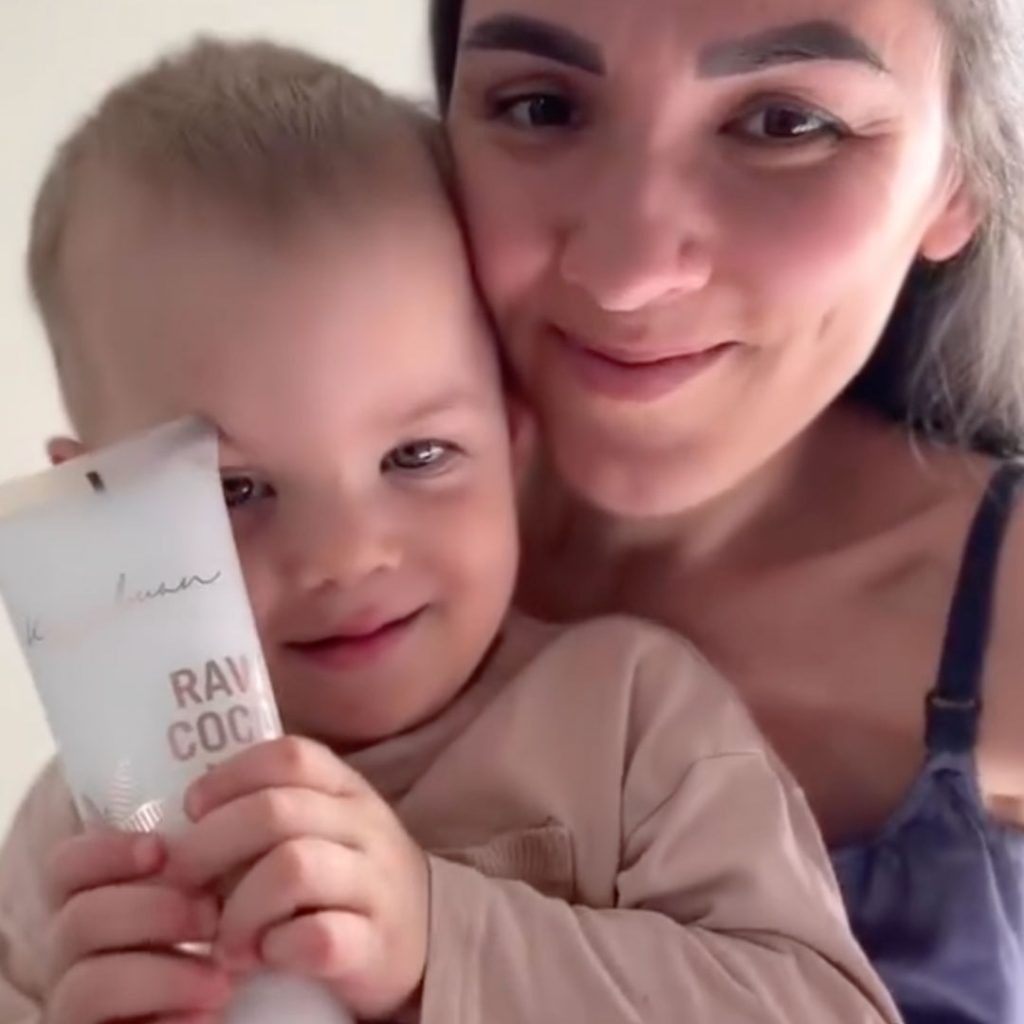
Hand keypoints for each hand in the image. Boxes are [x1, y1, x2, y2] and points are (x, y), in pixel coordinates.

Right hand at [43, 829, 230, 1023]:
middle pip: (81, 919)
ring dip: (163, 977)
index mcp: (85, 901)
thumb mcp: (192, 887)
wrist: (212, 1009)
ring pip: (88, 985)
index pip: (66, 867)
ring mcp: (75, 1002)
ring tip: (221, 982)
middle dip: (153, 912)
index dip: (106, 853)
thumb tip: (213, 826)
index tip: (159, 850)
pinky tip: (204, 1015)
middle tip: (212, 917)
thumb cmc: (206, 934)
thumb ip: (184, 860)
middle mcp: (69, 951)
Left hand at [172, 736, 428, 1019]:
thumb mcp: (321, 827)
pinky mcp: (378, 944)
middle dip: (209, 846)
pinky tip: (266, 957)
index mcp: (346, 788)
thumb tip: (182, 830)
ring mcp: (376, 883)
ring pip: (294, 868)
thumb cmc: (344, 877)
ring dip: (240, 909)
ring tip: (226, 940)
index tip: (193, 810)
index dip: (230, 777)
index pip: (289, 755)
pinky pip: (318, 936)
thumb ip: (267, 813)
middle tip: (182, 881)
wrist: (421, 936)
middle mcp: (365, 825)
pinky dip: (277, 948)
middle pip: (275, 811)